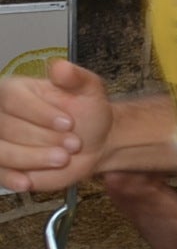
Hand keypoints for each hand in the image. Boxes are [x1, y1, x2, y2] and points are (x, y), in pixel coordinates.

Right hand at [0, 60, 112, 190]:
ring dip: (31, 157)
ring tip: (62, 158)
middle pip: (5, 127)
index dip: (39, 113)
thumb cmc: (87, 112)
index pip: (11, 99)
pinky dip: (11, 178)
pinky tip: (26, 182)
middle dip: (42, 138)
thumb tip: (60, 67)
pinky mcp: (4, 166)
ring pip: (1, 151)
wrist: (94, 142)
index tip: (68, 123)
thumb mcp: (89, 90)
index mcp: (14, 90)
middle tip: (74, 143)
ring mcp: (1, 141)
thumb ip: (75, 78)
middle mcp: (1, 115)